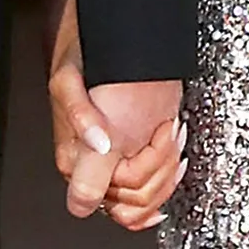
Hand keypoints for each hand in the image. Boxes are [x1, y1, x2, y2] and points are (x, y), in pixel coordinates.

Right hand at [48, 1, 184, 231]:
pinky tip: (174, 158)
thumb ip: (81, 119)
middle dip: (159, 167)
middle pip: (133, 203)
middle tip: (166, 132)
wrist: (114, 45)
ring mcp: (113, 168)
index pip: (103, 201)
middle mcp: (91, 170)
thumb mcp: (76, 87)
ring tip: (170, 134)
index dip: (137, 177)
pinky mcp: (131, 161)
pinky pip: (149, 194)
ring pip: (145, 202)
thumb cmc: (89, 61)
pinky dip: (167, 178)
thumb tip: (99, 145)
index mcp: (74, 160)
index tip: (152, 144)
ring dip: (167, 169)